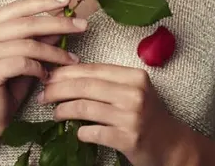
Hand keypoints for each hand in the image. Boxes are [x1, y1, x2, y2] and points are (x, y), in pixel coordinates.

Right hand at [0, 0, 88, 139]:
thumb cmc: (5, 85)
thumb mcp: (26, 56)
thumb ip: (39, 36)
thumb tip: (63, 15)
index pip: (18, 7)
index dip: (43, 2)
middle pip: (26, 23)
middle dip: (57, 23)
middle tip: (82, 25)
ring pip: (28, 44)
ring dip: (54, 51)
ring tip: (71, 59)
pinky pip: (23, 62)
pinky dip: (40, 68)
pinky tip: (47, 76)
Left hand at [39, 62, 190, 165]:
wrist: (172, 144)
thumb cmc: (148, 115)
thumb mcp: (134, 91)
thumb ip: (109, 83)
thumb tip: (69, 77)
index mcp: (134, 76)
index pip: (93, 70)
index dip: (67, 72)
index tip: (49, 76)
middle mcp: (134, 93)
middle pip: (85, 87)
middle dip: (58, 89)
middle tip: (43, 95)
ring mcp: (131, 116)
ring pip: (86, 108)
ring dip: (64, 111)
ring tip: (54, 113)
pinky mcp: (128, 138)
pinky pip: (94, 132)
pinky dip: (81, 132)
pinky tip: (76, 133)